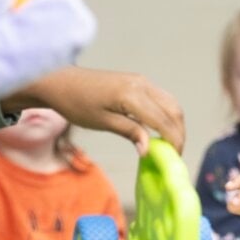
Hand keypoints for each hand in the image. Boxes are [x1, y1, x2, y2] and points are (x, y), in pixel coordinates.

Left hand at [1, 66, 184, 153]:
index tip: (175, 159)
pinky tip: (161, 131)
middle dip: (179, 133)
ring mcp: (141, 81)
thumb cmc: (76, 104)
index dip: (173, 141)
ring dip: (175, 124)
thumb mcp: (103, 122)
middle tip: (176, 155)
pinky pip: (161, 99)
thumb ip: (130, 132)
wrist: (60, 81)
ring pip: (170, 103)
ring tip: (171, 145)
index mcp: (133, 95)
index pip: (164, 120)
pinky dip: (166, 115)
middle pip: (173, 110)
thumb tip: (149, 150)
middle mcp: (142, 84)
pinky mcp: (138, 82)